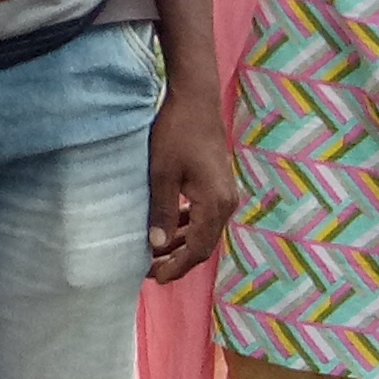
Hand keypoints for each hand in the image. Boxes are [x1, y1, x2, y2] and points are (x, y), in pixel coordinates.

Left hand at [144, 70, 231, 283]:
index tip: (157, 279)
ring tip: (157, 255)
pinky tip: (169, 229)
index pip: (198, 249)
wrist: (196, 99)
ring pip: (204, 229)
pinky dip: (187, 226)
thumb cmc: (176, 133)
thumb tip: (156, 246)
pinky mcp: (218, 183)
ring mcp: (225, 192)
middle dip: (179, 260)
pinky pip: (204, 214)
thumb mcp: (162, 173)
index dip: (178, 267)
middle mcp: (226, 202)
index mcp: (214, 203)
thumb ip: (161, 211)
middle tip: (152, 272)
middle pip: (204, 243)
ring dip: (182, 244)